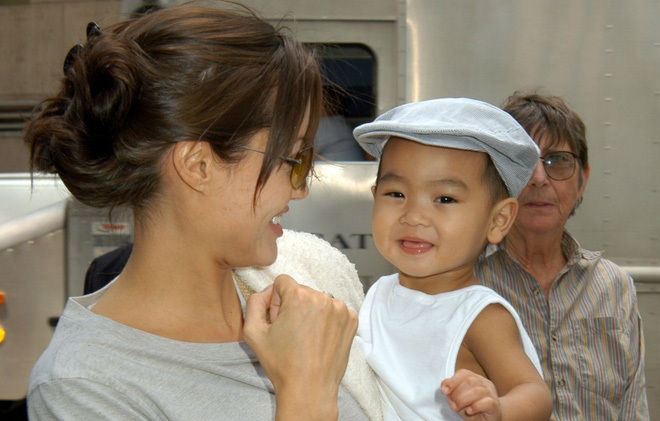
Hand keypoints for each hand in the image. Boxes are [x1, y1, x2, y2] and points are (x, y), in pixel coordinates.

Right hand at [243, 274, 357, 419]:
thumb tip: (267, 292)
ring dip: (311, 313)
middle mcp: (323, 298)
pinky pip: (334, 311)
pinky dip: (327, 321)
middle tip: (292, 333)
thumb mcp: (253, 332)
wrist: (309, 389)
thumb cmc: (282, 363)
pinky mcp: (351, 320)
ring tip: (306, 338)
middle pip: (301, 291)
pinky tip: (320, 339)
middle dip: (294, 306)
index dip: (276, 301)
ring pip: (318, 300)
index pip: (283, 282)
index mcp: (299, 296)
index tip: (279, 319)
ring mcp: (341, 309)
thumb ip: (255, 302)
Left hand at [441, 369, 500, 419]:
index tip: (444, 391)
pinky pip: (487, 402)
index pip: (464, 373)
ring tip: (457, 408)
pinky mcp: (495, 406)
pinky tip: (469, 411)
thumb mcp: (459, 399)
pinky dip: (475, 406)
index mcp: (476, 379)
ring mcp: (492, 394)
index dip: (453, 381)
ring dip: (462, 400)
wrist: (489, 420)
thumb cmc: (473, 409)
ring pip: (477, 391)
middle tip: (452, 404)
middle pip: (470, 381)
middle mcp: (485, 384)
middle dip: (457, 393)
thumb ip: (452, 392)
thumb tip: (445, 389)